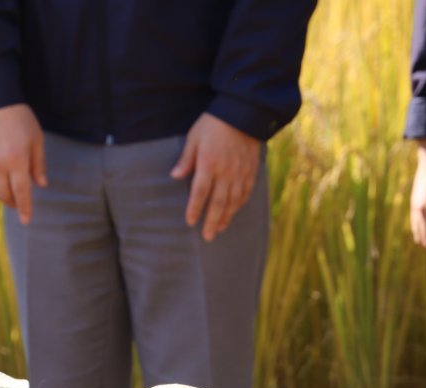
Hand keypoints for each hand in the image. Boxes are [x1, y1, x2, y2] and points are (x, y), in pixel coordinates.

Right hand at [0, 103, 46, 223]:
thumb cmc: (21, 121)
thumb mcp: (37, 141)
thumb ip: (39, 165)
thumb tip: (41, 185)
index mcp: (17, 161)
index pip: (21, 192)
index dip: (25, 208)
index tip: (27, 220)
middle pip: (5, 195)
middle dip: (14, 202)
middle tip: (20, 202)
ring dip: (1, 196)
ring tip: (8, 193)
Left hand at [171, 113, 260, 241]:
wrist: (243, 112)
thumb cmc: (213, 123)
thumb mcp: (194, 137)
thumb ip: (186, 159)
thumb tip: (174, 176)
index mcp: (209, 164)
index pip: (200, 192)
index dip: (195, 209)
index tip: (190, 222)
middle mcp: (226, 172)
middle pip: (218, 203)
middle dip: (211, 221)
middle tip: (207, 237)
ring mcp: (240, 173)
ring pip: (233, 201)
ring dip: (226, 217)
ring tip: (219, 229)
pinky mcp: (251, 170)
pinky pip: (246, 192)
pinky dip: (239, 205)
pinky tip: (234, 212)